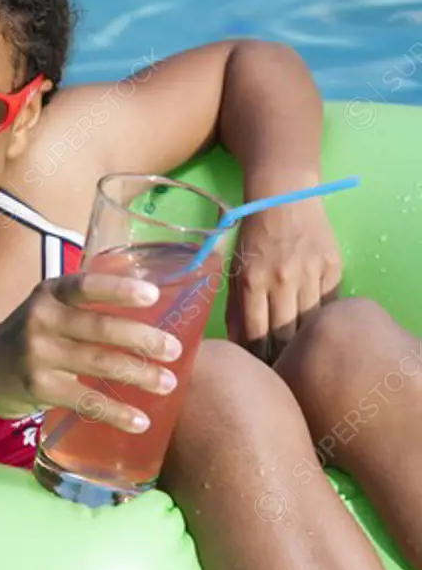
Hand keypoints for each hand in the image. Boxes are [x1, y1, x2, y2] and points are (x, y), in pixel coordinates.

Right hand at [0, 273, 182, 432]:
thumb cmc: (27, 335)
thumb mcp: (46, 308)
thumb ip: (84, 307)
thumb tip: (149, 315)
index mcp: (50, 293)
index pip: (87, 286)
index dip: (120, 289)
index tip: (153, 294)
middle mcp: (42, 319)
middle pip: (101, 328)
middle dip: (143, 339)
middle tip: (174, 350)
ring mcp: (38, 355)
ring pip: (99, 364)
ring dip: (139, 375)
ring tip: (168, 383)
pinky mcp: (38, 388)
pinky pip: (86, 400)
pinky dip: (117, 413)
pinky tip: (140, 421)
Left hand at [225, 197, 341, 363]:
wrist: (284, 195)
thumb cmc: (253, 235)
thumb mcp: (234, 268)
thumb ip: (235, 308)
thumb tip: (236, 346)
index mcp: (252, 280)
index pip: (257, 335)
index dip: (259, 359)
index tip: (260, 374)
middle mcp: (282, 279)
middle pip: (286, 335)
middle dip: (283, 358)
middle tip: (281, 373)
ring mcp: (311, 273)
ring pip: (311, 324)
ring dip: (306, 344)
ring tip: (301, 359)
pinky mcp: (334, 267)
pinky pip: (330, 304)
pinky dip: (324, 319)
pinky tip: (319, 331)